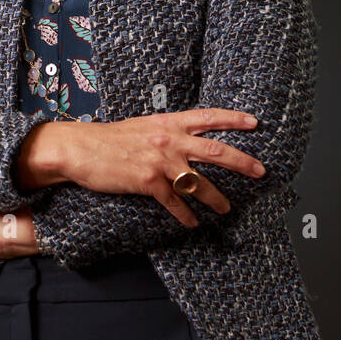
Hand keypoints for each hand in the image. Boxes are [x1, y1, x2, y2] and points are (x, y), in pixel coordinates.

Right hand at [60, 108, 264, 228]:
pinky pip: (175, 202)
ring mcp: (159, 160)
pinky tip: (192, 223)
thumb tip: (186, 141)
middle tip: (260, 170)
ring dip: (217, 198)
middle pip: (214, 150)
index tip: (254, 122)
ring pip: (198, 182)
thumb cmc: (109, 139)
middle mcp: (168, 139)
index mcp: (168, 122)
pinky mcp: (148, 181)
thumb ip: (166, 132)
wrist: (80, 148)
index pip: (207, 117)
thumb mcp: (143, 128)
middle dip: (241, 161)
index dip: (233, 119)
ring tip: (227, 208)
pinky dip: (186, 215)